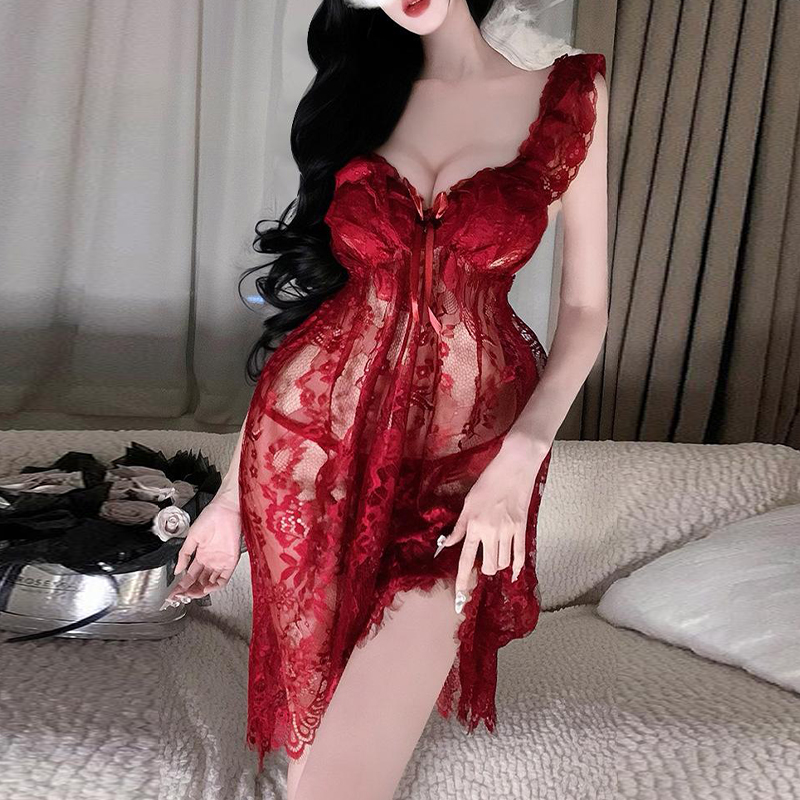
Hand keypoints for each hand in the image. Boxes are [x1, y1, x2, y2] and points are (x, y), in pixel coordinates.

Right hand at [161, 498, 241, 606]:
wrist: (224, 510)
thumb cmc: (210, 518)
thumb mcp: (192, 537)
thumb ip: (184, 555)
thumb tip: (177, 570)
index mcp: (201, 556)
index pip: (190, 576)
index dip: (182, 586)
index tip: (173, 593)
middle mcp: (211, 561)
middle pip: (200, 582)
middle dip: (190, 591)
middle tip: (182, 596)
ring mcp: (221, 562)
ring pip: (211, 583)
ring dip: (201, 590)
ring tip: (192, 594)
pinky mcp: (231, 561)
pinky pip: (224, 578)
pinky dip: (215, 586)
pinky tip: (206, 588)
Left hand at [438, 435, 548, 613]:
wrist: (514, 467)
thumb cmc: (489, 480)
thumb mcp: (468, 502)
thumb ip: (459, 526)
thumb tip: (448, 543)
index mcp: (474, 525)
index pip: (466, 559)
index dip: (463, 581)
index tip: (460, 597)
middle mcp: (491, 531)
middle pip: (489, 566)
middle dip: (485, 571)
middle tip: (482, 565)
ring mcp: (509, 531)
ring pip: (505, 563)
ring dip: (499, 566)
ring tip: (496, 559)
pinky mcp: (523, 528)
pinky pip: (520, 555)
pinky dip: (517, 567)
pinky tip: (514, 572)